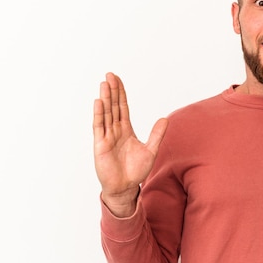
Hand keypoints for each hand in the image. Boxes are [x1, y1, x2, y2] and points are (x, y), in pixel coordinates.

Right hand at [93, 72, 167, 216]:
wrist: (125, 187)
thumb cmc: (136, 171)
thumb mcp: (150, 150)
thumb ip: (156, 134)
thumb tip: (164, 119)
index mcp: (126, 130)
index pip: (122, 108)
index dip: (121, 94)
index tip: (118, 80)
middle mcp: (115, 131)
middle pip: (113, 106)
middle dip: (112, 91)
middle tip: (110, 75)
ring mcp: (107, 137)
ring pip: (106, 113)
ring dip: (105, 99)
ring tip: (104, 84)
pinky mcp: (101, 145)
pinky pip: (99, 126)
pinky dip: (99, 114)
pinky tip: (99, 102)